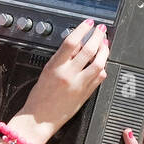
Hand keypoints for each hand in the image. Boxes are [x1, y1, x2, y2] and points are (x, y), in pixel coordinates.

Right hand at [23, 18, 108, 133]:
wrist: (39, 120)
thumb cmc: (39, 97)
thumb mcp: (47, 71)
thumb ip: (62, 58)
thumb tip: (77, 45)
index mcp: (55, 67)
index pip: (72, 42)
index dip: (83, 29)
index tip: (89, 24)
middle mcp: (68, 75)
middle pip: (89, 50)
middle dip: (98, 37)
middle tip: (101, 30)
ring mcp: (79, 85)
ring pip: (98, 63)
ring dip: (104, 51)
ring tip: (104, 44)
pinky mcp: (85, 95)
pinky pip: (99, 78)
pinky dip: (102, 68)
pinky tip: (101, 64)